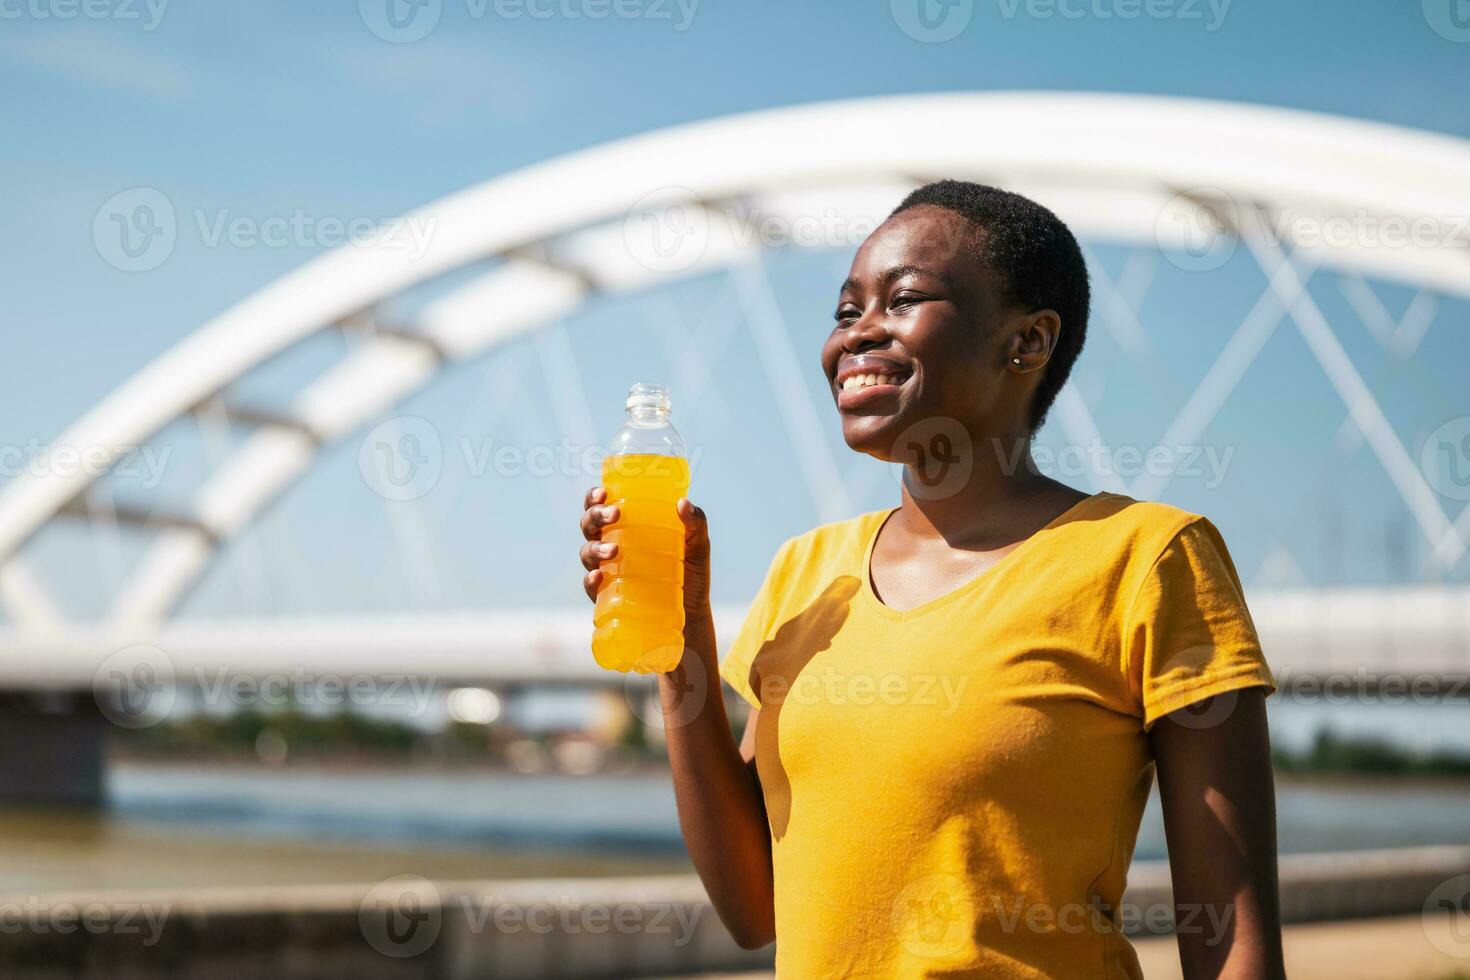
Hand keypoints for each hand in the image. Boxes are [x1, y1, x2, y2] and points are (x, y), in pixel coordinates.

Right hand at [578, 488, 711, 616]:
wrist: (692, 613)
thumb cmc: (691, 573)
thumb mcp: (697, 546)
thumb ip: (695, 523)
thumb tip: (683, 503)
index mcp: (627, 527)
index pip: (602, 506)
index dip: (594, 497)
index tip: (604, 493)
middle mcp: (611, 544)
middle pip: (589, 524)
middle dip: (596, 515)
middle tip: (614, 514)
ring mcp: (607, 570)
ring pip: (587, 552)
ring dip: (595, 547)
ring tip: (613, 550)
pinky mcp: (608, 595)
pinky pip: (591, 586)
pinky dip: (590, 580)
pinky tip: (598, 576)